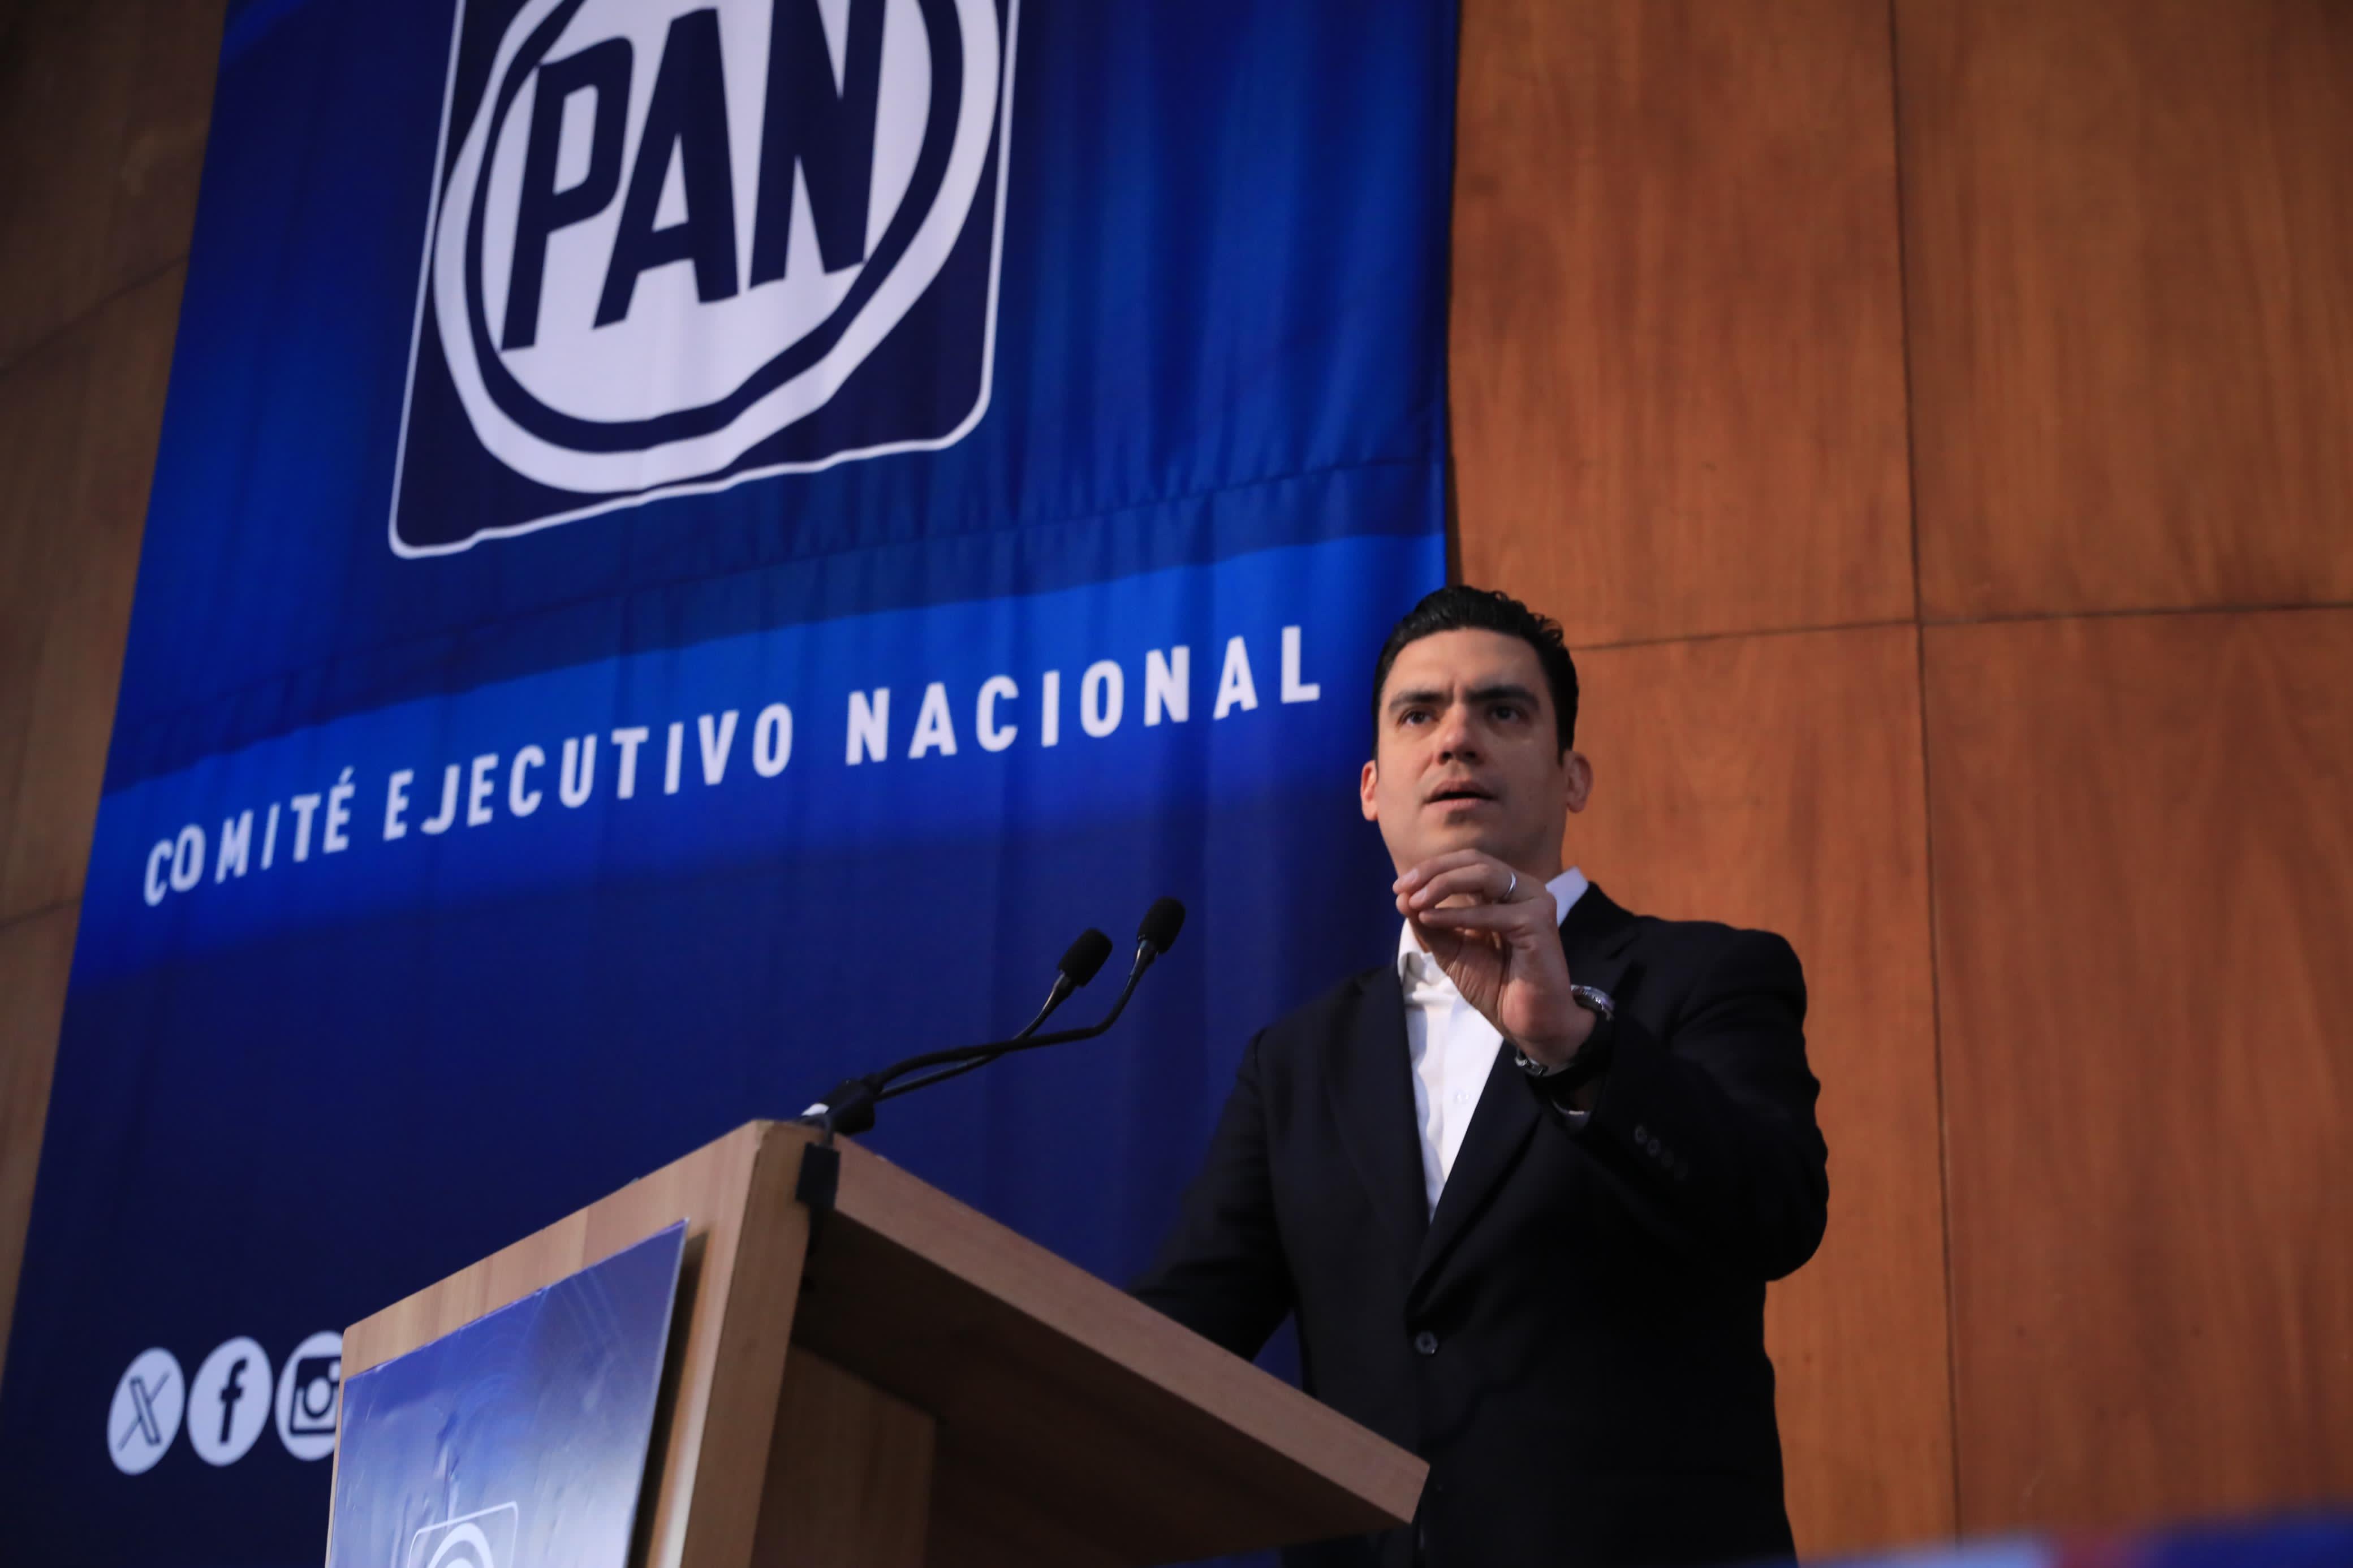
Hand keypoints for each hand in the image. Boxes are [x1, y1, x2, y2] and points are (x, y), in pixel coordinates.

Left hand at [1395, 851, 1594, 1066]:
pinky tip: (1431, 919)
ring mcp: (1534, 902)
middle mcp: (1522, 890)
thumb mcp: (1452, 950)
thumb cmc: (1496, 986)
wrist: (1528, 1023)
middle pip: (1474, 861)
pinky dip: (1456, 914)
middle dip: (1433, 871)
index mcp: (1504, 892)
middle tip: (1403, 888)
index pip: (1466, 863)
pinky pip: (1491, 912)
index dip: (1432, 868)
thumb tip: (1402, 897)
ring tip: (1414, 901)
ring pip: (1484, 874)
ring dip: (1442, 884)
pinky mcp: (1538, 922)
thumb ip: (1430, 924)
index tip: (1398, 887)